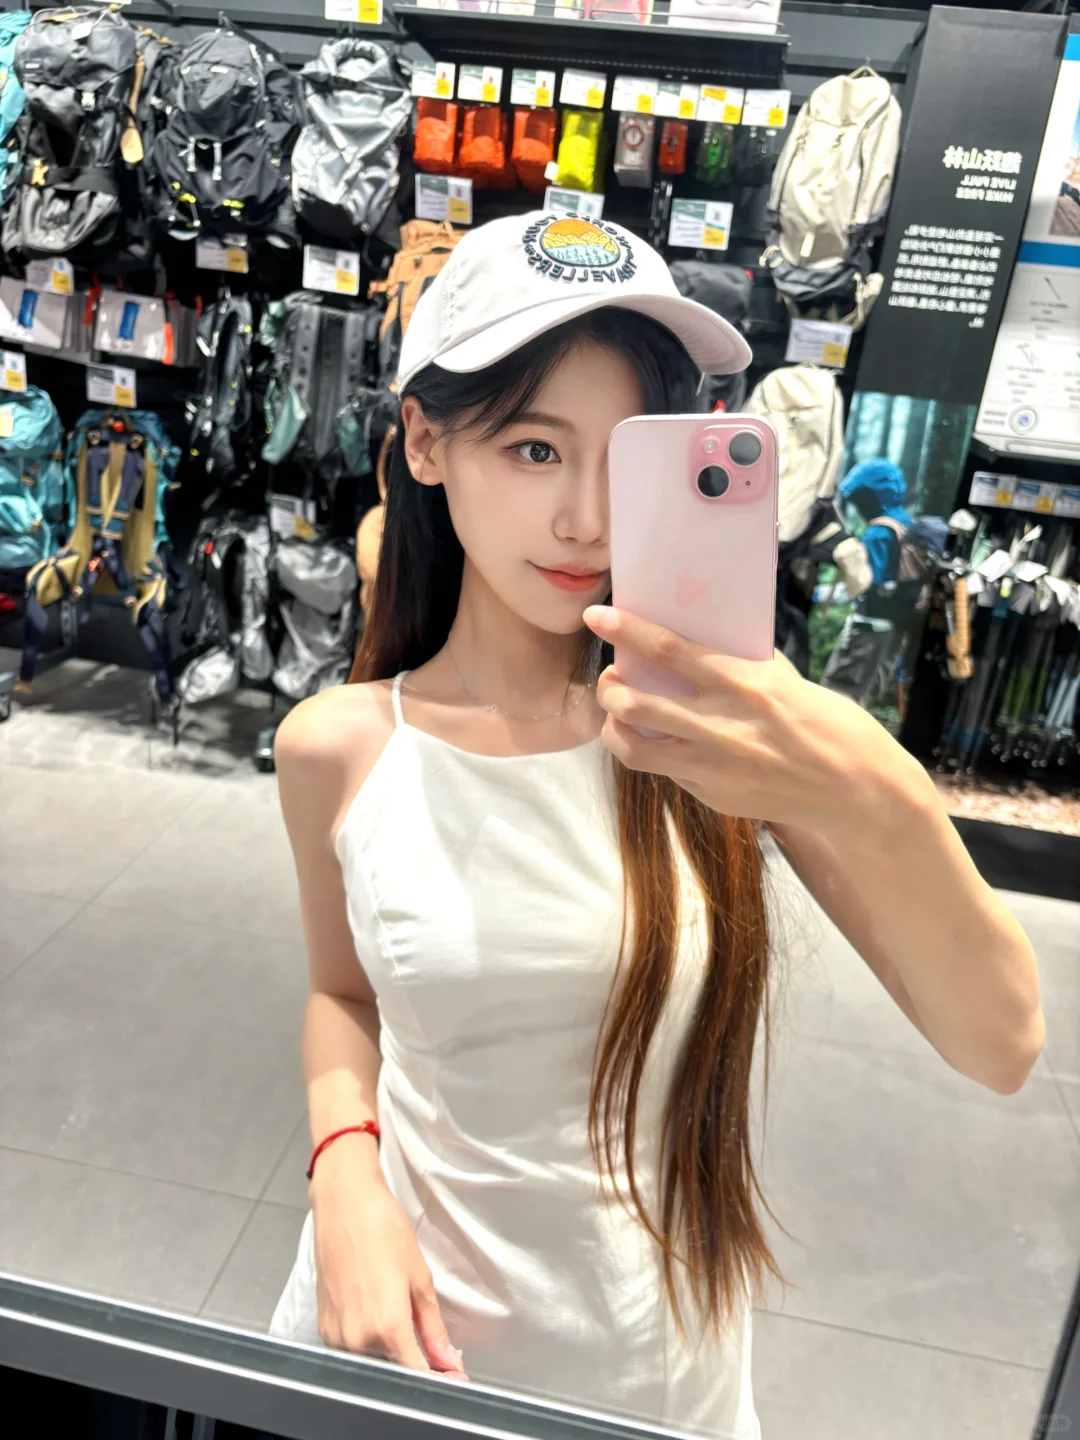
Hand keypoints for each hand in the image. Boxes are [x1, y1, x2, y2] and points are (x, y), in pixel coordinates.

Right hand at [309, 1140, 468, 1381]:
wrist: (344, 1204)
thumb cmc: (384, 1231)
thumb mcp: (420, 1279)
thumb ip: (433, 1328)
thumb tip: (449, 1361)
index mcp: (386, 1328)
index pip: (415, 1375)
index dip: (438, 1378)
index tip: (454, 1376)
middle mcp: (357, 1339)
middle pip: (393, 1370)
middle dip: (417, 1363)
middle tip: (437, 1345)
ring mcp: (336, 1336)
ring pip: (373, 1360)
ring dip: (393, 1352)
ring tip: (407, 1322)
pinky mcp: (324, 1327)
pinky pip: (352, 1348)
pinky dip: (370, 1341)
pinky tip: (380, 1314)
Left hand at [583, 604, 907, 838]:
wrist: (857, 793)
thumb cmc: (833, 727)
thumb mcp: (790, 683)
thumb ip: (744, 667)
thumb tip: (706, 643)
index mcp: (744, 686)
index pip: (670, 652)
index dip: (627, 632)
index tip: (597, 616)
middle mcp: (721, 728)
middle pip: (634, 704)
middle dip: (608, 687)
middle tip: (611, 678)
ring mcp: (712, 770)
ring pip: (633, 749)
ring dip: (616, 727)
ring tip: (620, 715)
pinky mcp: (712, 798)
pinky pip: (668, 773)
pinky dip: (659, 754)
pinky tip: (668, 744)